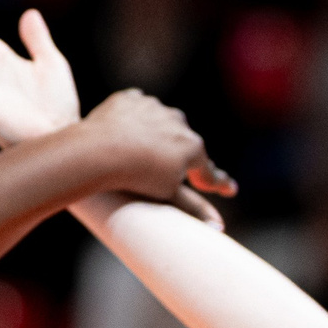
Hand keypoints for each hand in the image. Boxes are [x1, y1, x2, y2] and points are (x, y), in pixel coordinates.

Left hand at [83, 89, 238, 225]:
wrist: (98, 151)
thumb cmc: (136, 177)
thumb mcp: (168, 195)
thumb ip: (194, 208)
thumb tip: (218, 228)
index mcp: (193, 147)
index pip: (207, 169)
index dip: (216, 182)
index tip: (229, 189)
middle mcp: (179, 122)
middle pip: (183, 142)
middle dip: (180, 154)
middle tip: (170, 167)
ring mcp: (155, 107)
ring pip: (160, 121)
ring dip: (156, 133)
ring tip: (139, 150)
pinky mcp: (130, 99)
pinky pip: (136, 108)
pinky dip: (133, 118)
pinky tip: (125, 129)